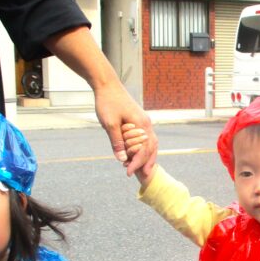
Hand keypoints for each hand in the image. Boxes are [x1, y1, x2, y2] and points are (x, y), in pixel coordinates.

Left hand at [42, 27, 157, 172]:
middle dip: (147, 162)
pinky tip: (138, 153)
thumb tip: (122, 159)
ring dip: (148, 156)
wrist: (107, 85)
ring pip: (151, 142)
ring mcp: (144, 121)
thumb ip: (117, 142)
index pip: (143, 149)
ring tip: (143, 168)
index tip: (128, 172)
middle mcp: (146, 123)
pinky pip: (146, 137)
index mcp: (141, 125)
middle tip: (141, 175)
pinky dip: (144, 147)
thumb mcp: (110, 124)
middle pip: (152, 147)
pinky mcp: (139, 119)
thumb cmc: (107, 103)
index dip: (137, 163)